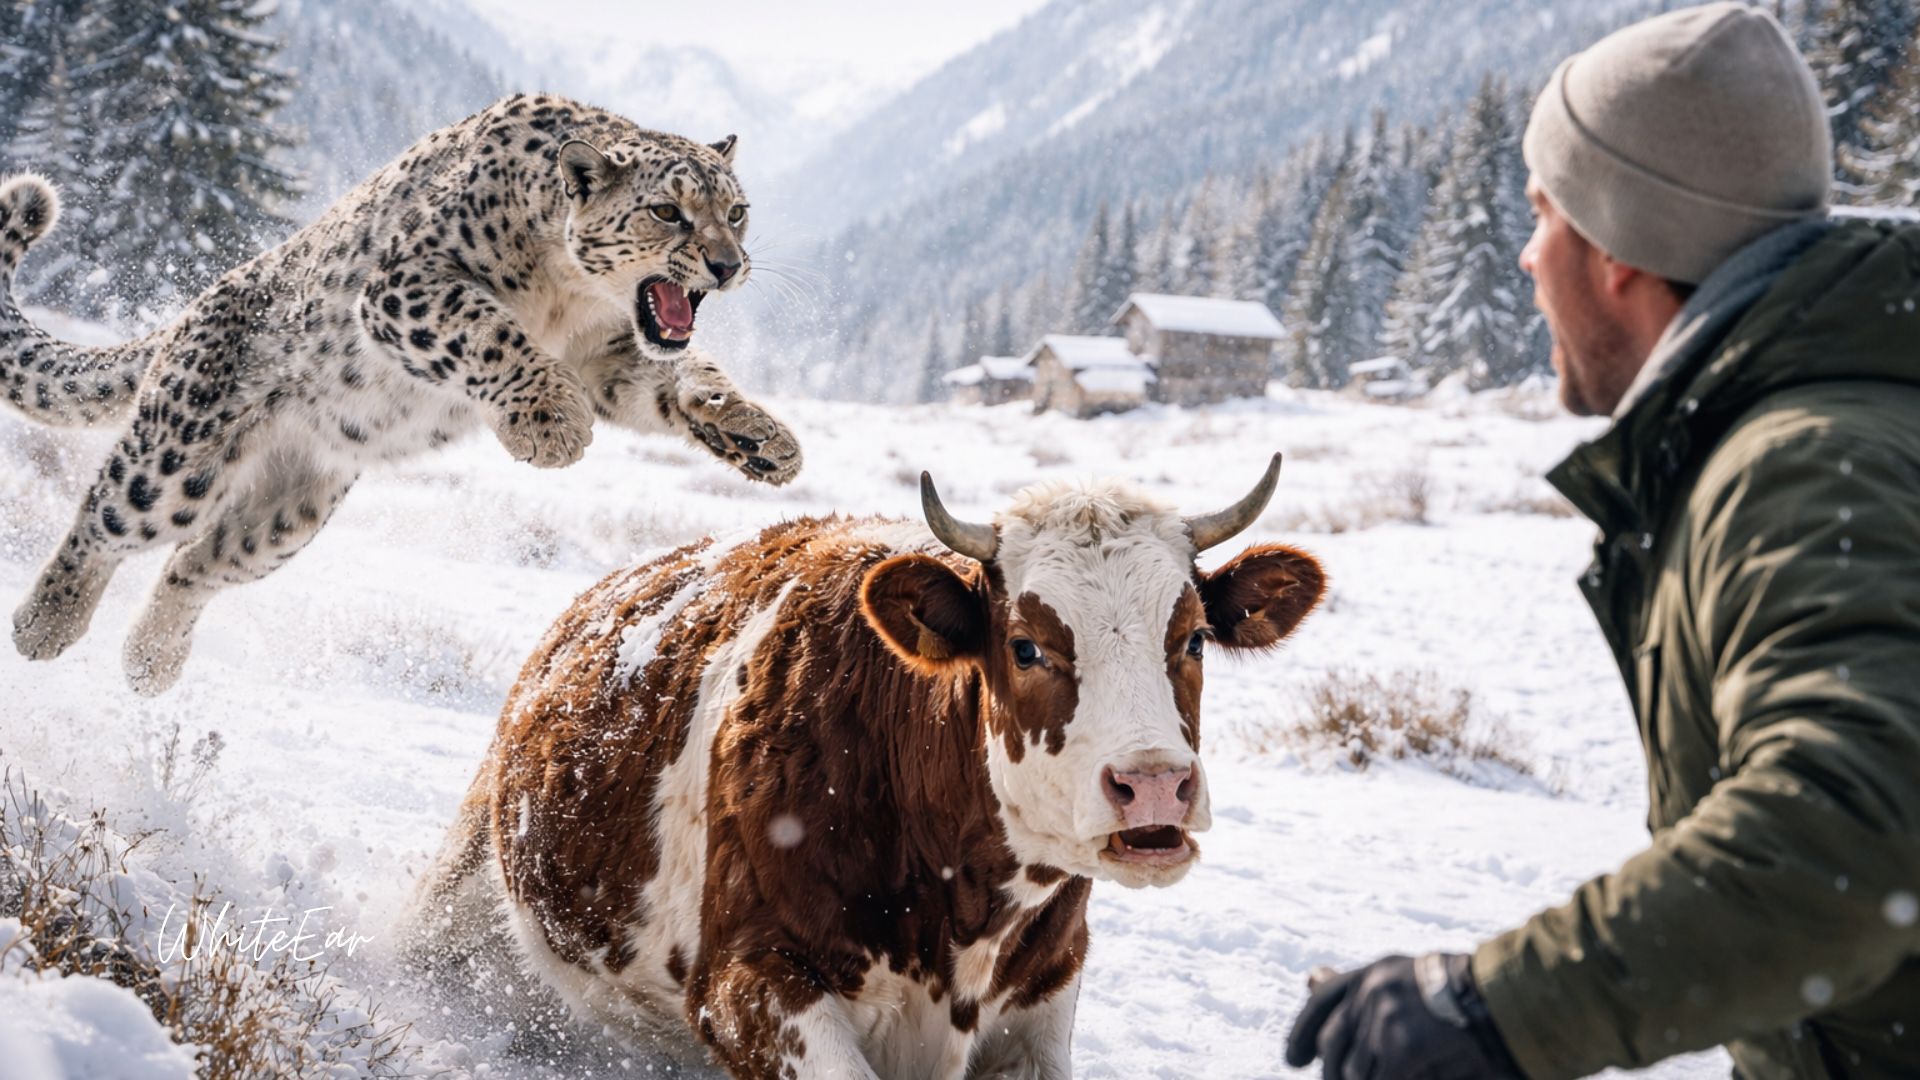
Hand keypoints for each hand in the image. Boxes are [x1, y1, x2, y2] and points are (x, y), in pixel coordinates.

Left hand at [1284, 953, 1523, 1078]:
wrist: (1511, 1005)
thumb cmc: (1467, 997)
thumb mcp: (1407, 982)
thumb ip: (1360, 987)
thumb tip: (1310, 977)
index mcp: (1375, 973)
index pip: (1321, 1002)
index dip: (1303, 1033)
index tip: (1294, 1060)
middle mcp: (1372, 991)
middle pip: (1332, 1043)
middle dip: (1330, 1073)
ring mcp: (1386, 1019)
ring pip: (1351, 1070)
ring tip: (1382, 1076)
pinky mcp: (1402, 1048)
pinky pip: (1377, 1079)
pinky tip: (1402, 1078)